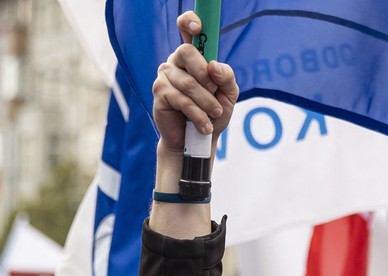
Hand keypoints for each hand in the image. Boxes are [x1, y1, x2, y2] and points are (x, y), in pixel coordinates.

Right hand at [152, 10, 237, 154]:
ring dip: (206, 102)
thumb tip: (214, 67)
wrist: (198, 141)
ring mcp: (165, 76)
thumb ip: (227, 77)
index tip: (197, 28)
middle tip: (215, 91)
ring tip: (215, 115)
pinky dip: (197, 114)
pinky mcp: (159, 93)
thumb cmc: (212, 114)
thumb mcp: (228, 94)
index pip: (186, 28)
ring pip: (188, 82)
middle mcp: (176, 61)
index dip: (190, 22)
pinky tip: (204, 125)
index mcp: (193, 56)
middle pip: (187, 52)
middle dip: (205, 75)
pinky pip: (181, 99)